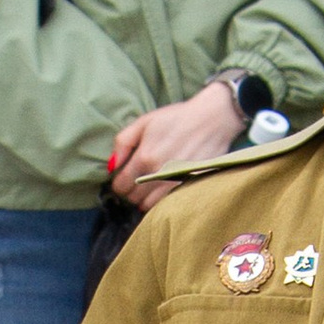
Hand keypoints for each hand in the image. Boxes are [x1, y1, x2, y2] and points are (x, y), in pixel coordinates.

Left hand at [106, 79, 246, 210]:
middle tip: (138, 178)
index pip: (121, 186)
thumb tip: (111, 167)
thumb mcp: (144, 122)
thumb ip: (123, 143)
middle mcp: (158, 174)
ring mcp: (175, 184)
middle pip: (133, 198)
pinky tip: (163, 187)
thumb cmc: (177, 118)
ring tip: (151, 184)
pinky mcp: (188, 188)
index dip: (119, 182)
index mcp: (144, 157)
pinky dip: (161, 200)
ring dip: (145, 198)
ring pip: (148, 206)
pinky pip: (166, 204)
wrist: (212, 120)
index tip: (124, 176)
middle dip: (131, 190)